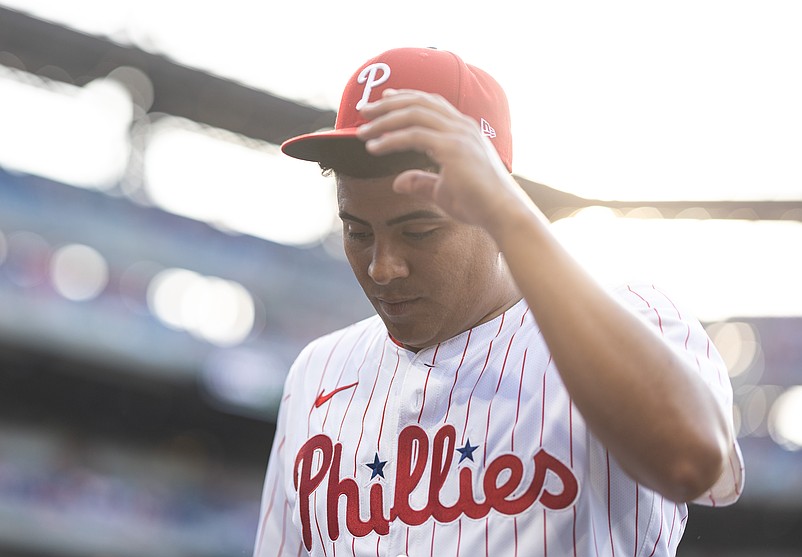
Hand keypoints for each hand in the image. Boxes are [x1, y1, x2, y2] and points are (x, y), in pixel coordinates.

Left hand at [356, 88, 526, 230]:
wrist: (502, 214)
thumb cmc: (478, 204)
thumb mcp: (443, 190)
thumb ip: (421, 182)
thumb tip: (398, 182)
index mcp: (464, 130)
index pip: (432, 103)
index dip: (406, 98)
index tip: (384, 99)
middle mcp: (462, 126)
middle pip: (419, 102)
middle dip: (387, 104)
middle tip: (363, 111)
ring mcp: (458, 135)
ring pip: (413, 114)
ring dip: (384, 120)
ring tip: (362, 131)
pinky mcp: (451, 148)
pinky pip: (413, 136)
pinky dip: (390, 139)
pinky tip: (374, 147)